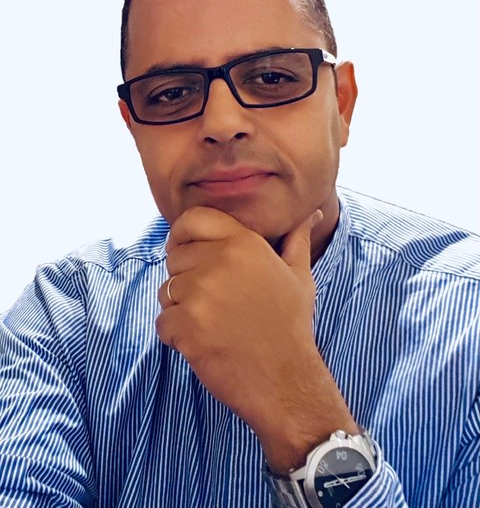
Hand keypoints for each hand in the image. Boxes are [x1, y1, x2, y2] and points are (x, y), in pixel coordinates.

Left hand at [157, 206, 356, 473]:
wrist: (287, 380)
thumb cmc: (290, 326)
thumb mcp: (300, 275)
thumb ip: (297, 239)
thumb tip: (312, 212)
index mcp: (244, 243)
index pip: (192, 219)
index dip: (182, 235)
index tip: (187, 252)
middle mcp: (220, 261)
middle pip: (175, 258)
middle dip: (186, 280)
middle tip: (215, 304)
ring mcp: (201, 294)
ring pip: (165, 291)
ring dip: (181, 309)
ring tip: (213, 325)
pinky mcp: (187, 326)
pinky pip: (162, 322)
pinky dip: (177, 336)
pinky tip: (205, 344)